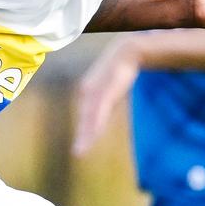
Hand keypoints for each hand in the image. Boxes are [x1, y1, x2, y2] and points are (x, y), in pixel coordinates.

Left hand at [72, 40, 139, 155]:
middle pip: (85, 119)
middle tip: (78, 154)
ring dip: (87, 135)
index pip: (85, 116)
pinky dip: (96, 124)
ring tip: (82, 150)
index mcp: (87, 93)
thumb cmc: (119, 69)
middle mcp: (87, 92)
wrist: (126, 51)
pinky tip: (94, 134)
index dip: (84, 132)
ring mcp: (95, 92)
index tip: (80, 147)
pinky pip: (99, 111)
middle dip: (83, 137)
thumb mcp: (110, 87)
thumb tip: (105, 110)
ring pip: (90, 118)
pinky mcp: (105, 90)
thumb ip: (106, 100)